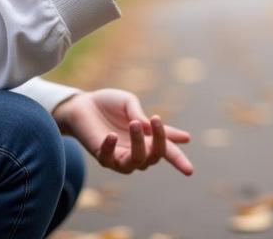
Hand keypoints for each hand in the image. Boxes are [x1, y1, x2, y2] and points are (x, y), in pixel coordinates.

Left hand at [52, 88, 192, 175]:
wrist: (82, 104)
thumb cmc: (109, 103)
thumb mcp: (128, 102)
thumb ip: (138, 114)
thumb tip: (150, 127)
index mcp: (148, 136)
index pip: (167, 149)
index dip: (178, 159)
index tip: (189, 170)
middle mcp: (137, 149)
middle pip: (155, 156)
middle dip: (160, 141)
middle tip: (155, 119)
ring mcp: (120, 155)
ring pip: (136, 162)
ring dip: (138, 144)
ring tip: (134, 122)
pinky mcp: (103, 156)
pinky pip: (109, 160)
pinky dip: (111, 148)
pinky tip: (111, 135)